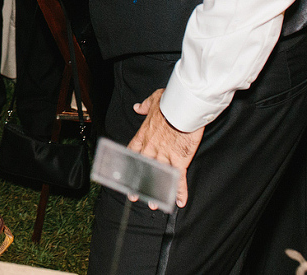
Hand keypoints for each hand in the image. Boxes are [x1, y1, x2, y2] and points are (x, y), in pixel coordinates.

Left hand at [129, 88, 203, 208]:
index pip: (132, 153)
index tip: (124, 173)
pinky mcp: (179, 160)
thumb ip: (144, 106)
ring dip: (157, 191)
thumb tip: (137, 107)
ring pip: (158, 177)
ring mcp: (164, 155)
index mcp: (143, 135)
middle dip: (138, 183)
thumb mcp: (154, 100)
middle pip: (142, 169)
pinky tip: (179, 201)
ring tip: (154, 204)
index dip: (128, 164)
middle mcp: (151, 148)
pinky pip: (178, 179)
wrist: (182, 107)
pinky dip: (179, 191)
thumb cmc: (169, 102)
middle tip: (135, 195)